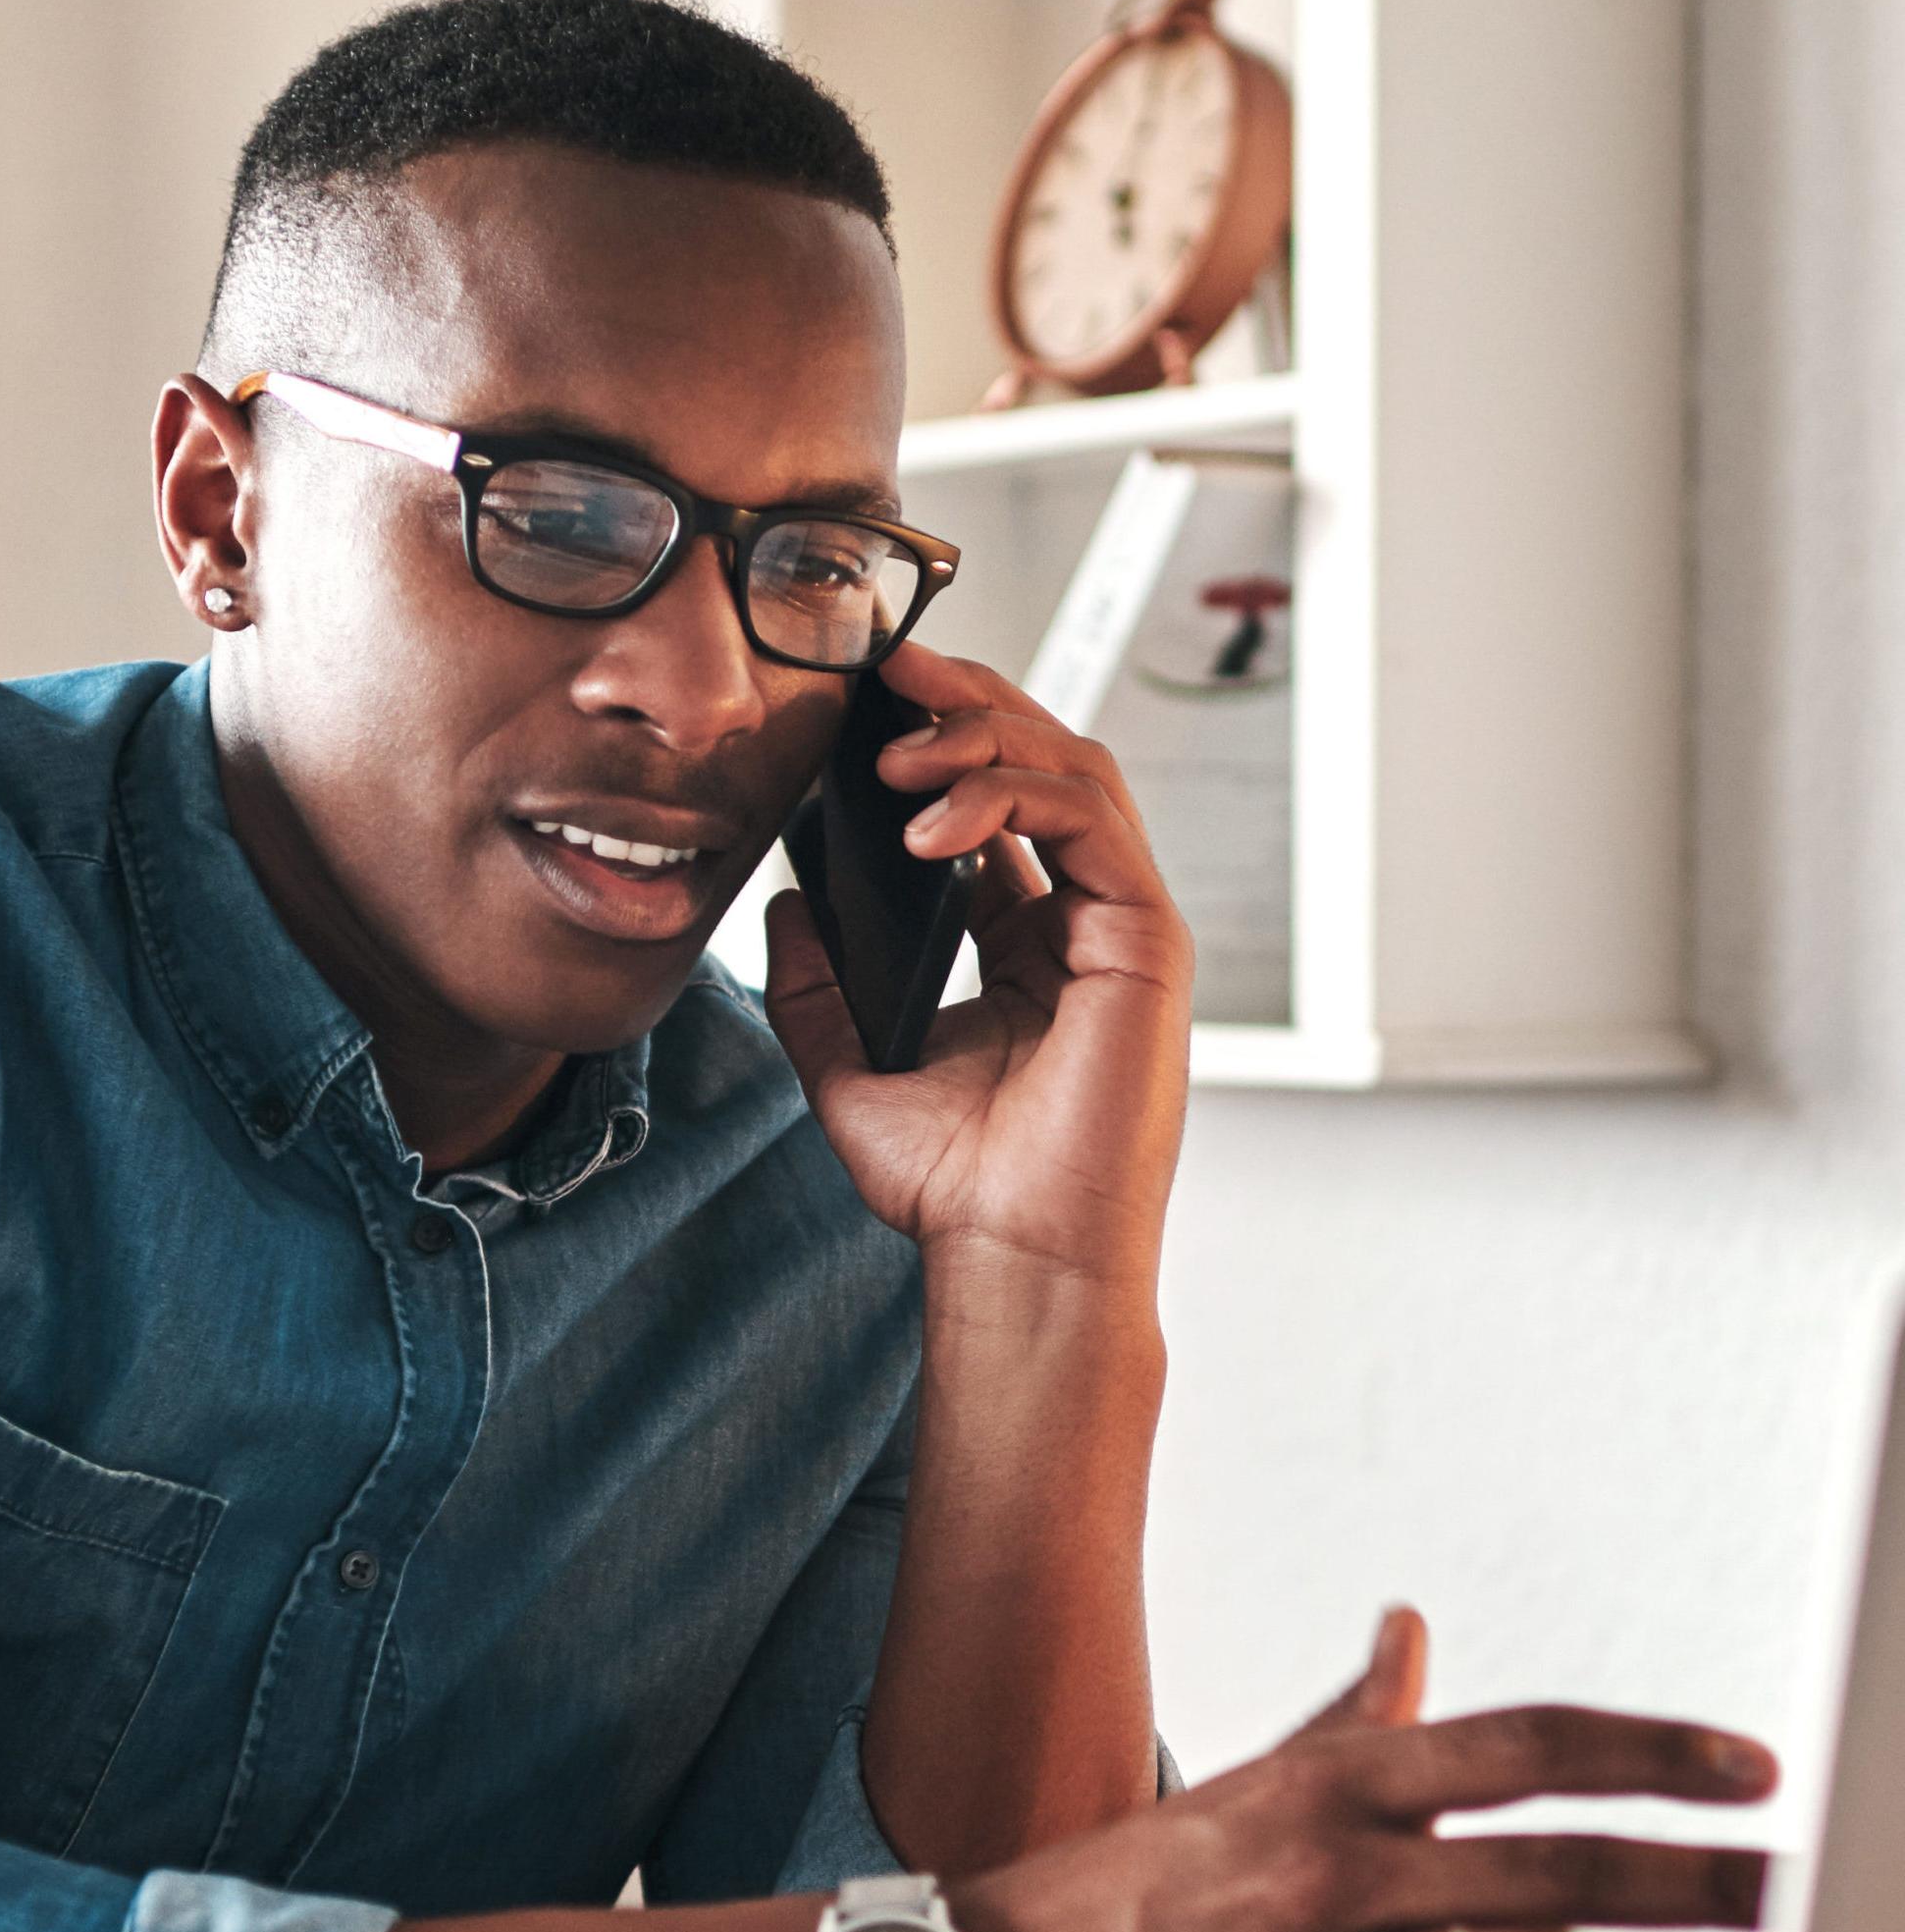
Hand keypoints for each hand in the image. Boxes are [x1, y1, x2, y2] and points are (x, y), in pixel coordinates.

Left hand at [762, 641, 1192, 1289]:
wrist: (1012, 1258)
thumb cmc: (952, 1185)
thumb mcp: (845, 1068)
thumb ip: (813, 985)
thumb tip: (785, 903)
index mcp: (1023, 942)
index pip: (993, 803)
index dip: (937, 739)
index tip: (863, 704)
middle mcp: (1078, 922)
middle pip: (1040, 761)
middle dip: (963, 703)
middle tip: (885, 674)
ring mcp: (1120, 926)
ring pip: (1072, 769)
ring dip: (981, 737)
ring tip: (894, 757)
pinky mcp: (1146, 940)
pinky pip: (1089, 819)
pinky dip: (1011, 795)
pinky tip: (931, 822)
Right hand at [952, 1609, 1776, 1931]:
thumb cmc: (1128, 1893)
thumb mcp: (1244, 1787)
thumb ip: (1349, 1715)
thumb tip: (1411, 1626)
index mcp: (1325, 1785)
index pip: (1515, 1746)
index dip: (1642, 1753)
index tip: (1748, 1766)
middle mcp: (1331, 1872)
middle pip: (1548, 1866)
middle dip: (1693, 1876)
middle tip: (1800, 1890)